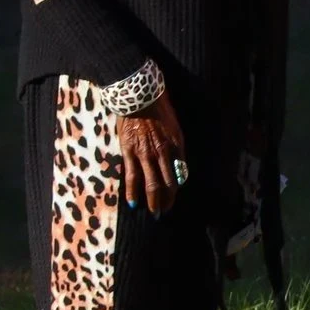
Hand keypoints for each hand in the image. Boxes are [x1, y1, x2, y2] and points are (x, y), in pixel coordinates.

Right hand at [117, 92, 186, 215]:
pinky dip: (133, 191)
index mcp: (177, 144)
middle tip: (165, 212)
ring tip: (154, 212)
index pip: (180, 172)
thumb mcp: (175, 127)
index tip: (175, 196)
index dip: (177, 187)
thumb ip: (176, 147)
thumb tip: (178, 166)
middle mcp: (163, 151)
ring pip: (151, 183)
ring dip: (153, 200)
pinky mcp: (129, 152)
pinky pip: (131, 176)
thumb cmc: (159, 109)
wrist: (140, 97)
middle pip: (167, 182)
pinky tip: (134, 203)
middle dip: (167, 199)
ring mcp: (145, 153)